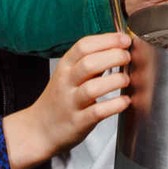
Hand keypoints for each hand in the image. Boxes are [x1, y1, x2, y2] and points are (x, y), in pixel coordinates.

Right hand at [0, 31, 132, 168]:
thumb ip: (90, 62)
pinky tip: (125, 101)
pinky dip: (114, 105)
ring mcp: (71, 102)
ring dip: (114, 81)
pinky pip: (98, 112)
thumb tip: (117, 48)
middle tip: (127, 57)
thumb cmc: (59, 99)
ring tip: (125, 79)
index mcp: (65, 66)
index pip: (84, 46)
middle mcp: (66, 82)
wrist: (40, 129)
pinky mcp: (78, 121)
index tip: (124, 39)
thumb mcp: (68, 75)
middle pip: (89, 63)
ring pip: (92, 88)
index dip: (107, 40)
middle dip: (113, 56)